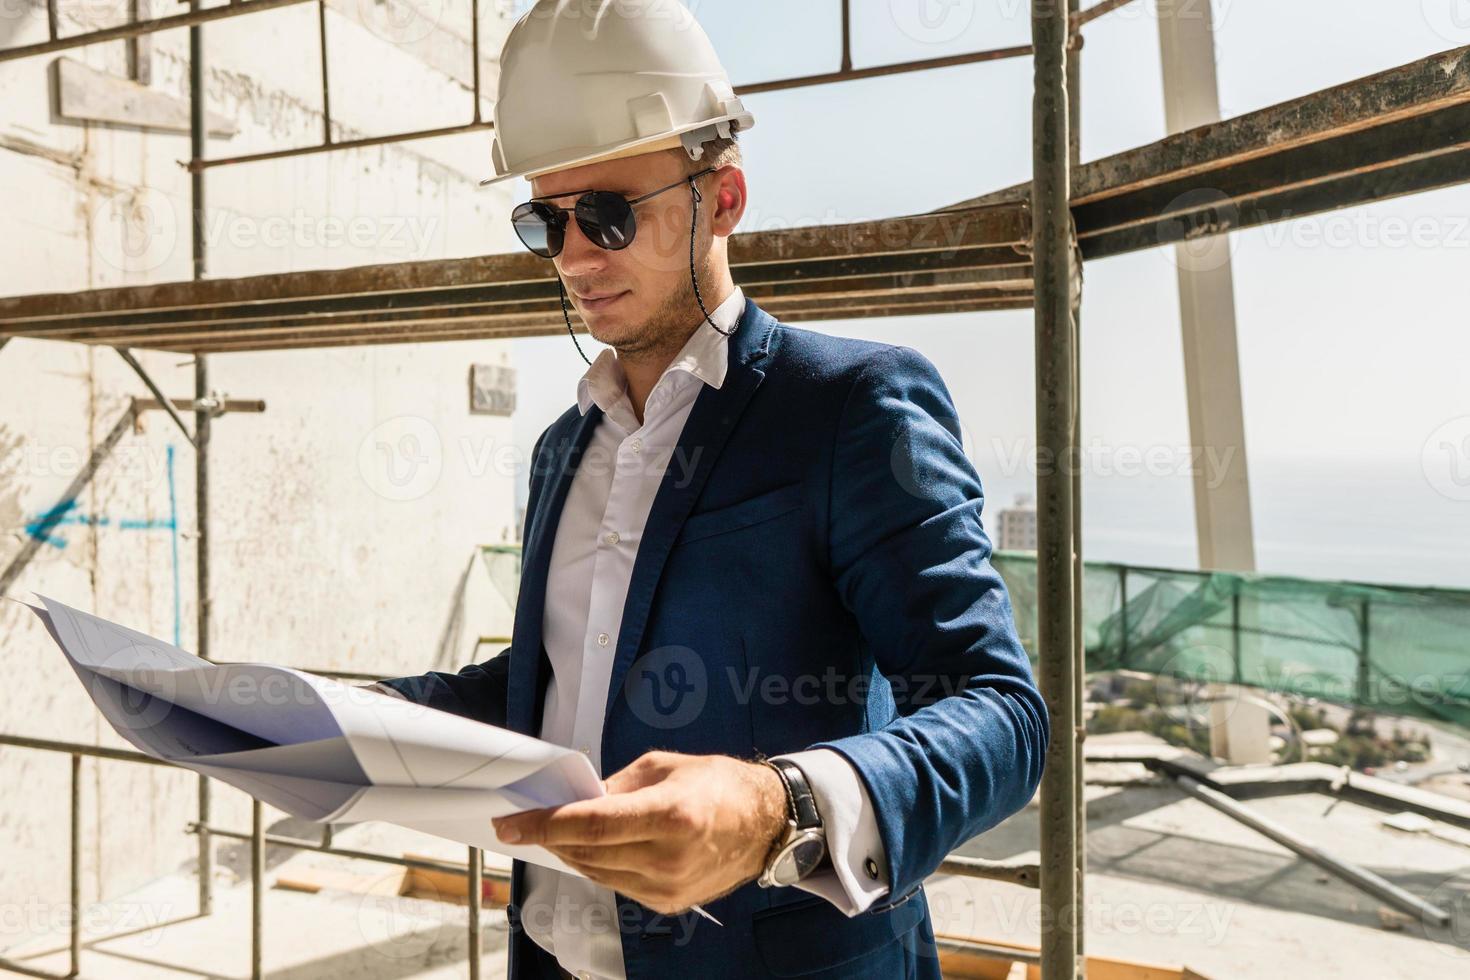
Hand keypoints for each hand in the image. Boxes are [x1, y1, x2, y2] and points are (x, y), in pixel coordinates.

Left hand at [491, 750, 787, 914]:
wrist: (766, 824)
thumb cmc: (718, 784)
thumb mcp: (664, 767)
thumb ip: (616, 786)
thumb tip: (576, 801)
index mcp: (669, 815)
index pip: (589, 825)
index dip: (543, 825)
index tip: (510, 823)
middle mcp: (667, 857)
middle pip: (586, 852)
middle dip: (550, 837)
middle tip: (526, 823)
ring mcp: (668, 886)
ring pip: (596, 873)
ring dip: (569, 852)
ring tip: (555, 833)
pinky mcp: (669, 902)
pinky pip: (617, 884)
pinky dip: (597, 866)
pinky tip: (591, 848)